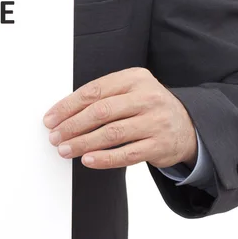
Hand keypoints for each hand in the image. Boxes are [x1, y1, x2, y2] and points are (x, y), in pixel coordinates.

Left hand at [43, 67, 196, 169]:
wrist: (187, 125)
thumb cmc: (146, 108)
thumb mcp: (129, 92)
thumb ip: (102, 98)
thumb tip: (62, 116)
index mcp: (134, 78)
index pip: (93, 91)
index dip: (67, 107)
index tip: (50, 120)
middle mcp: (147, 97)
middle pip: (100, 111)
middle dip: (72, 126)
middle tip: (55, 137)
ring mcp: (155, 121)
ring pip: (112, 133)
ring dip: (83, 143)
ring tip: (65, 150)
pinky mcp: (160, 145)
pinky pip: (127, 154)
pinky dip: (104, 158)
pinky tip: (87, 160)